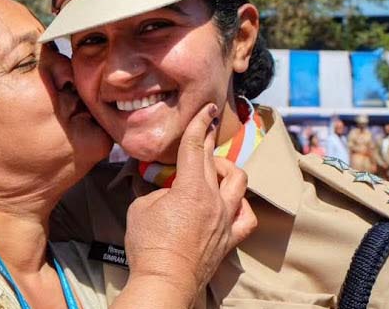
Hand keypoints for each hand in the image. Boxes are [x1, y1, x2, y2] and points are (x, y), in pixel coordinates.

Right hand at [123, 103, 256, 303]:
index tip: (206, 109)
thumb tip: (167, 192)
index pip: (194, 146)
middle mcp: (214, 200)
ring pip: (238, 183)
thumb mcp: (141, 208)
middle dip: (208, 140)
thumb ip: (157, 192)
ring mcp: (225, 219)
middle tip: (206, 127)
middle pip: (213, 160)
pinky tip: (232, 202)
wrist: (165, 280)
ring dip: (226, 169)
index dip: (199, 123)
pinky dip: (241, 204)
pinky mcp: (229, 238)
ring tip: (214, 169)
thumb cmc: (149, 246)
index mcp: (191, 188)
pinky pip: (246, 216)